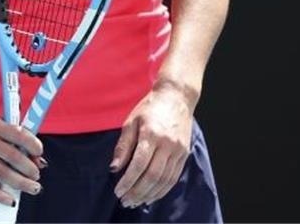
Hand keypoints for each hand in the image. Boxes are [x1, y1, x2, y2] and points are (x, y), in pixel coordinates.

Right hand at [0, 109, 46, 205]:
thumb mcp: (1, 123)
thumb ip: (19, 139)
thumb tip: (37, 160)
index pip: (17, 135)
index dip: (32, 144)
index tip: (39, 151)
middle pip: (12, 157)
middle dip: (29, 168)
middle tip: (36, 174)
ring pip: (3, 173)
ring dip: (21, 183)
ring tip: (33, 187)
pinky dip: (0, 195)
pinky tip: (11, 200)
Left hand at [110, 80, 194, 207]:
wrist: (177, 97)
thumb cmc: (150, 108)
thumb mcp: (131, 121)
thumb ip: (123, 146)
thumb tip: (115, 169)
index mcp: (151, 133)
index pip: (139, 164)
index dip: (128, 181)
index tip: (118, 191)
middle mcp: (167, 143)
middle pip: (152, 175)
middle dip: (137, 192)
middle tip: (126, 201)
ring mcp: (178, 150)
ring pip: (164, 180)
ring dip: (149, 194)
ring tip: (136, 202)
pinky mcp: (184, 154)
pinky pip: (173, 177)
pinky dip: (162, 190)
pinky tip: (152, 195)